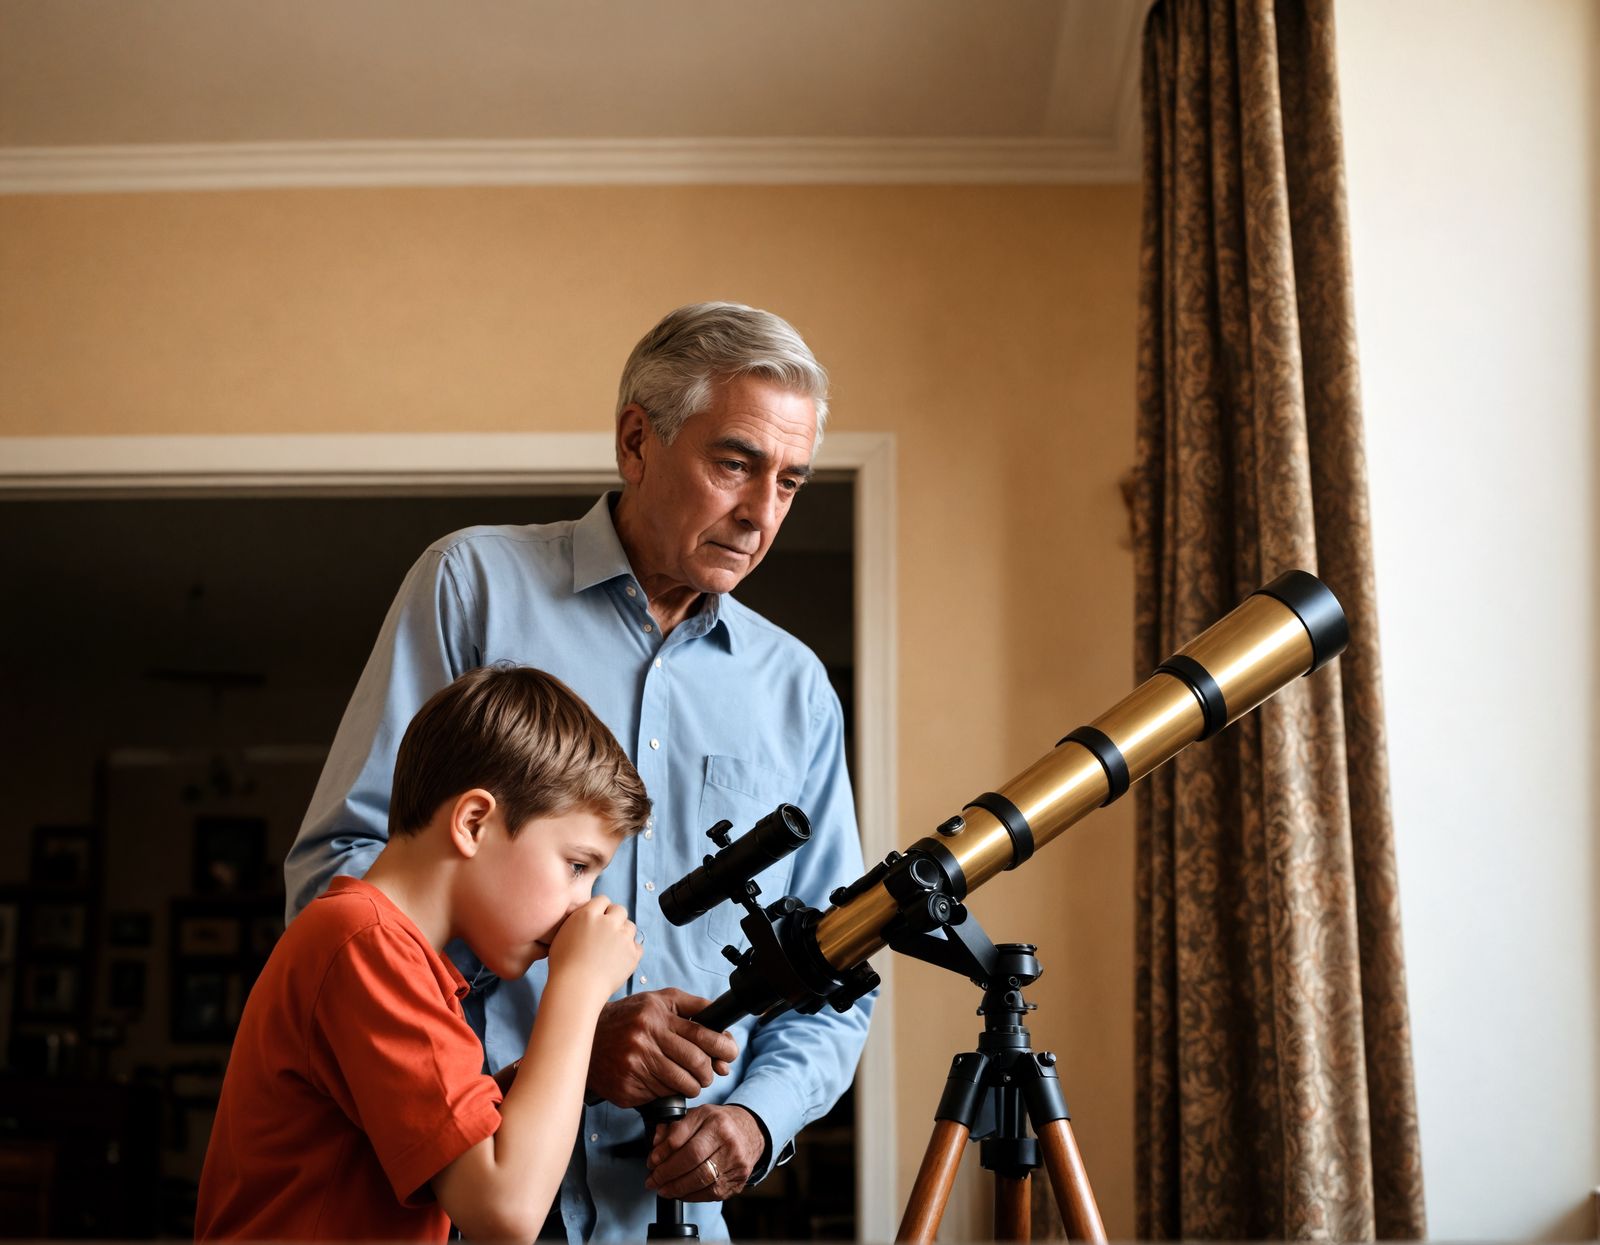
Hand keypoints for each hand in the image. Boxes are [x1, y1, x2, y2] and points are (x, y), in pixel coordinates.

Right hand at [547, 897, 640, 997]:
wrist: (576, 988)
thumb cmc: (563, 965)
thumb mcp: (562, 934)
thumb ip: (577, 920)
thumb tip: (585, 915)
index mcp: (588, 914)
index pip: (602, 899)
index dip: (601, 909)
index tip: (598, 919)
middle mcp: (608, 922)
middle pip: (620, 910)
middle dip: (615, 918)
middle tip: (607, 932)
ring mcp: (623, 937)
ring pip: (630, 926)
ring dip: (623, 933)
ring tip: (612, 947)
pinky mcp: (633, 953)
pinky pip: (637, 945)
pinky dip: (631, 950)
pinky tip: (619, 958)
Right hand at [586, 989, 737, 1105]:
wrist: (585, 1037)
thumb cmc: (628, 1017)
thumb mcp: (659, 1000)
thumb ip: (692, 1006)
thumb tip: (721, 1023)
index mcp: (656, 1016)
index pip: (701, 1035)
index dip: (723, 1046)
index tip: (729, 1053)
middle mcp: (645, 1040)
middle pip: (695, 1063)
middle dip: (708, 1071)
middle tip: (708, 1072)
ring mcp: (635, 1066)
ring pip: (681, 1084)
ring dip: (692, 1085)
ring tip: (689, 1079)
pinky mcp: (627, 1088)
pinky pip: (661, 1095)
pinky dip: (668, 1092)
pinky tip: (662, 1081)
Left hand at [643, 1104, 764, 1201]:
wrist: (751, 1131)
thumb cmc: (720, 1123)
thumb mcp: (698, 1115)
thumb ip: (674, 1128)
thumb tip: (655, 1144)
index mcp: (716, 1121)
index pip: (683, 1140)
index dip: (663, 1154)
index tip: (651, 1162)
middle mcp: (728, 1141)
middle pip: (691, 1161)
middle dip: (667, 1174)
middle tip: (653, 1180)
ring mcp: (735, 1163)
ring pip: (701, 1181)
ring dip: (676, 1188)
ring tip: (663, 1189)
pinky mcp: (738, 1181)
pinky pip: (710, 1193)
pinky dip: (691, 1196)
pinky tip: (681, 1192)